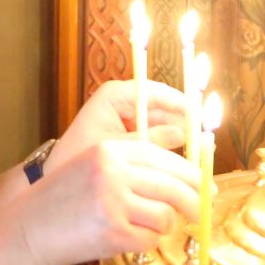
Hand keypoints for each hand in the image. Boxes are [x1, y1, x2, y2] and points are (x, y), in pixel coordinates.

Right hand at [3, 138, 201, 264]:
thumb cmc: (62, 203)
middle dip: (194, 203)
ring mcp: (113, 202)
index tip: (204, 186)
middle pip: (175, 186)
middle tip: (199, 214)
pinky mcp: (114, 232)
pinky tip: (126, 241)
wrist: (27, 231)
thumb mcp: (91, 168)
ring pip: (166, 216)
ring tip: (142, 229)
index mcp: (109, 151)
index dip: (190, 175)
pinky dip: (145, 244)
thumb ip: (130, 168)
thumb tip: (185, 180)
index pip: (165, 159)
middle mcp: (112, 171)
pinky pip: (151, 240)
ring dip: (161, 227)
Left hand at [50, 79, 190, 171]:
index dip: (180, 103)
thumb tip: (183, 134)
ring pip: (161, 123)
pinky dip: (167, 147)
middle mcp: (125, 101)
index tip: (199, 116)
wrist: (58, 173)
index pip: (155, 92)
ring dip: (179, 138)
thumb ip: (151, 141)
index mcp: (117, 95)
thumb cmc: (81, 155)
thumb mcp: (119, 148)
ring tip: (201, 153)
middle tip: (205, 140)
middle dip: (184, 124)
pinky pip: (154, 136)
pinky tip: (183, 161)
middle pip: (163, 108)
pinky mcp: (129, 132)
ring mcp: (127, 117)